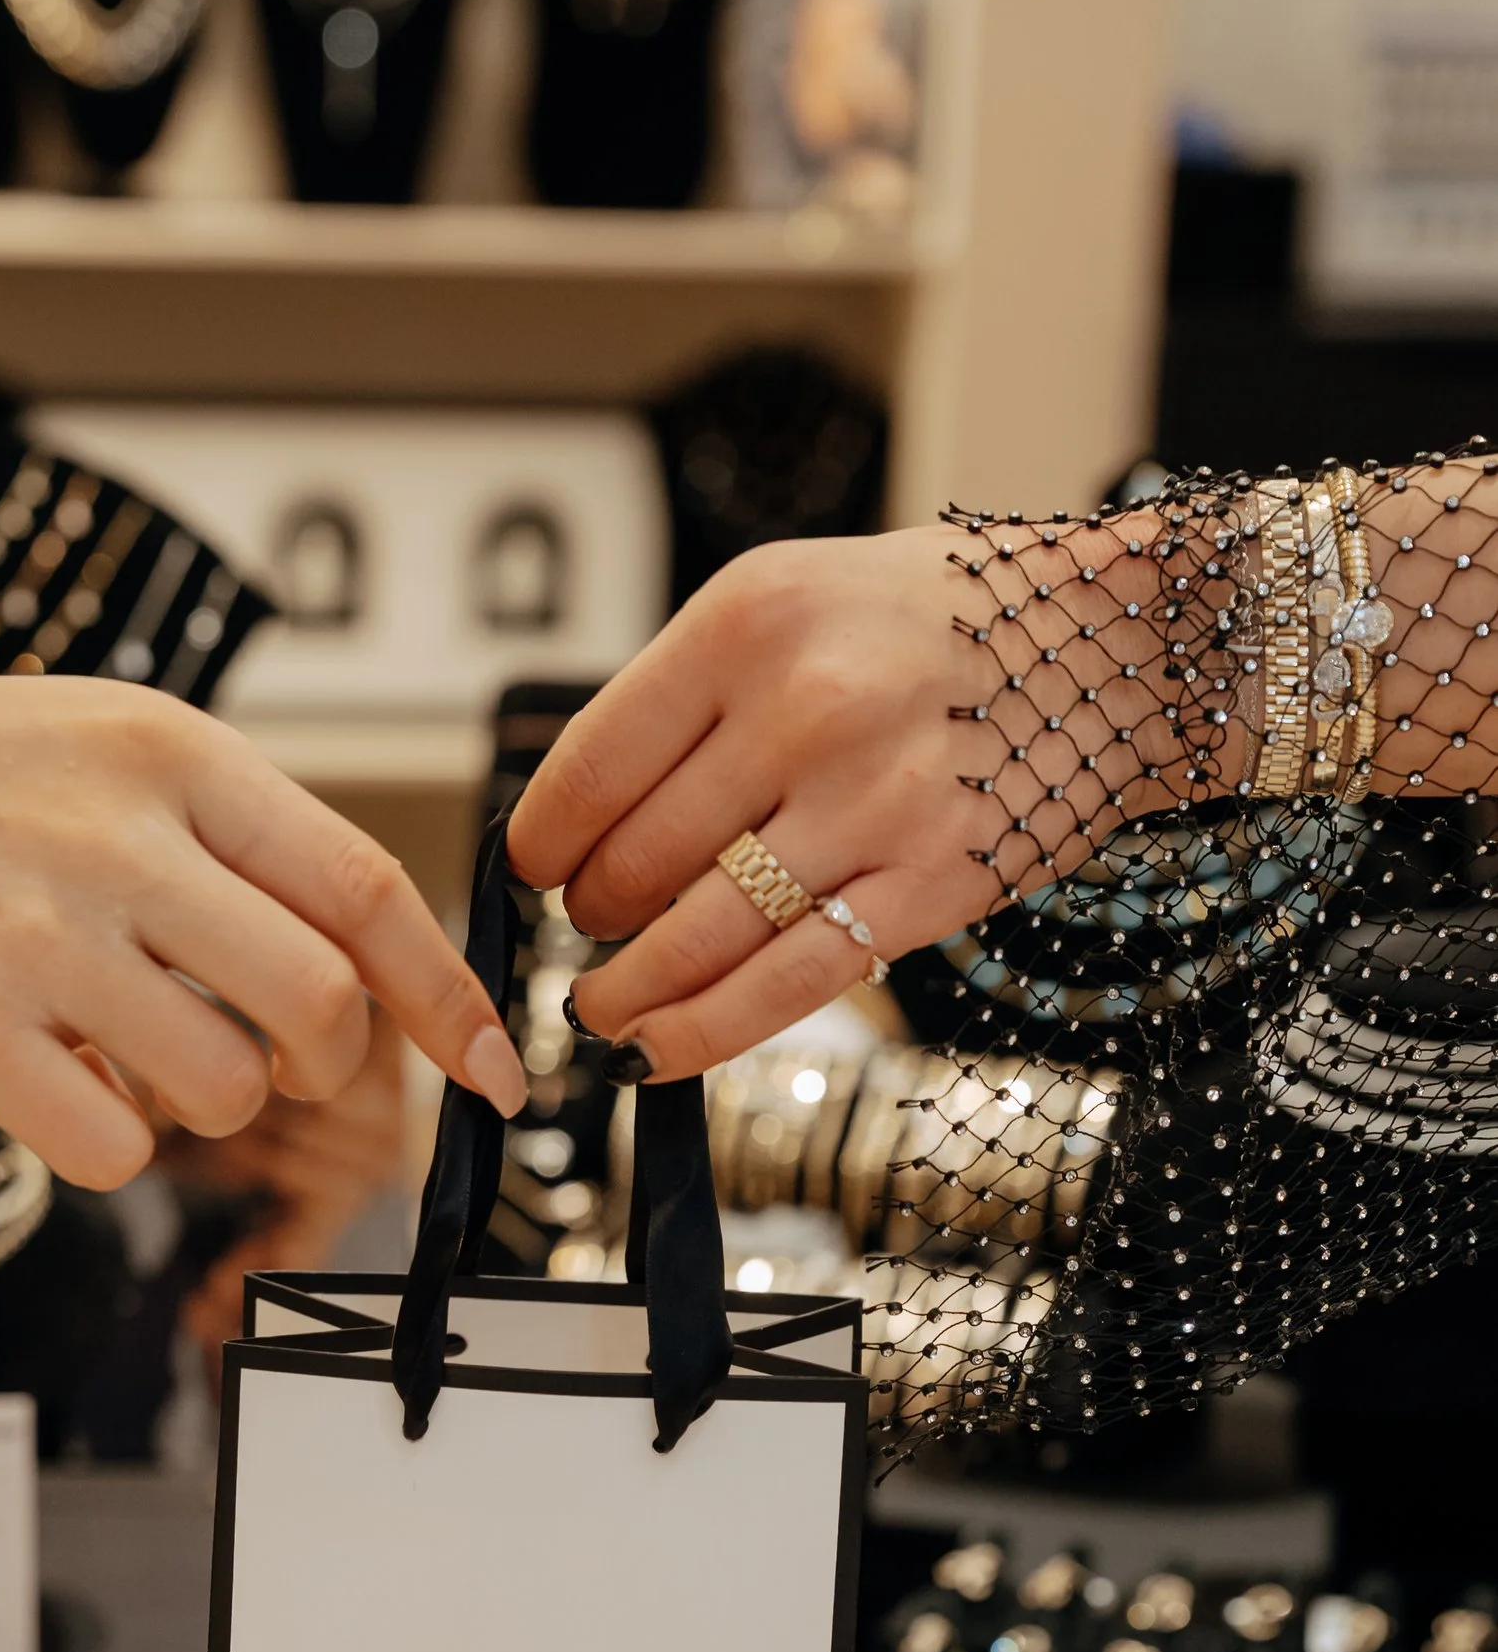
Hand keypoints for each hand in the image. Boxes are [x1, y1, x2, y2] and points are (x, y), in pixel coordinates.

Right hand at [0, 617, 526, 1188]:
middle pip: (319, 1007)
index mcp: (174, 757)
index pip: (366, 889)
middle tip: (270, 1061)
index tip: (494, 1068)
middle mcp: (121, 840)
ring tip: (120, 1052)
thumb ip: (223, 837)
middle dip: (321, 1066)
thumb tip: (344, 968)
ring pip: (220, 1090)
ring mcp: (42, 938)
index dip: (449, 996)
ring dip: (197, 1104)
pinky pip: (110, 1147)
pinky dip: (100, 1142)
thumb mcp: (98, 744)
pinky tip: (46, 1083)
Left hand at [507, 528, 999, 1081]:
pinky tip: (652, 1050)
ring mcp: (868, 803)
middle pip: (633, 863)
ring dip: (624, 993)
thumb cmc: (934, 624)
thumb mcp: (793, 600)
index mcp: (749, 623)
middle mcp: (805, 708)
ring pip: (693, 937)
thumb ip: (690, 698)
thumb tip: (579, 824)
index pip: (591, 767)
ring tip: (603, 1007)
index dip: (542, 844)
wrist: (1114, 641)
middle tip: (599, 922)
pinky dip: (698, 1032)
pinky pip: (781, 986)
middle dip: (594, 915)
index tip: (536, 870)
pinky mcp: (925, 885)